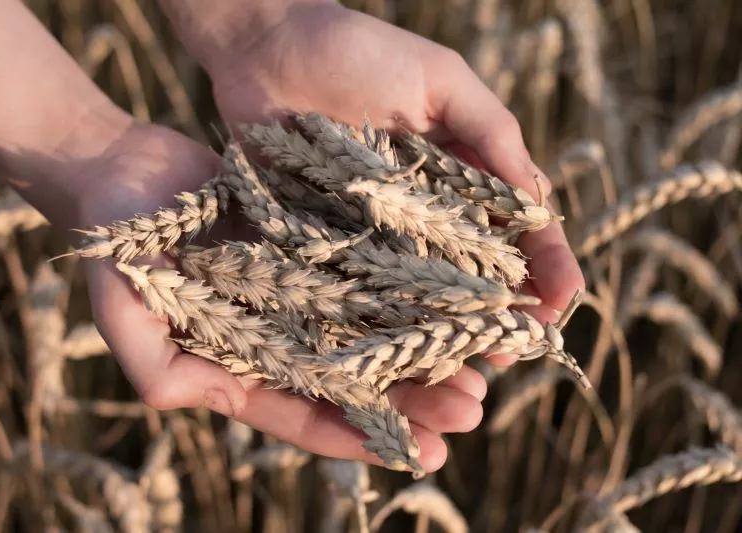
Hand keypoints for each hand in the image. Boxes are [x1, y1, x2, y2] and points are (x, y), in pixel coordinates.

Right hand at [74, 122, 486, 472]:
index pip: (309, 412)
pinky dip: (407, 288)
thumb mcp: (126, 312)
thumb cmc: (117, 246)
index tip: (423, 454)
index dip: (363, 437)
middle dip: (413, 399)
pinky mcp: (312, 246)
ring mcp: (299, 291)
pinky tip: (451, 296)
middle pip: (356, 378)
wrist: (125, 173)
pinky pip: (366, 272)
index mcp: (240, 366)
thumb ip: (157, 367)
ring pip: (372, 329)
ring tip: (480, 367)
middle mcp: (279, 335)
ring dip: (423, 350)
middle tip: (472, 410)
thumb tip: (201, 402)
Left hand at [206, 2, 583, 325]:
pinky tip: (398, 351)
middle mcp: (423, 212)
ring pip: (421, 293)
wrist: (268, 50)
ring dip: (448, 330)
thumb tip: (540, 200)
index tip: (563, 298)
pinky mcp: (326, 243)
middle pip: (473, 272)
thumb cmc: (361, 52)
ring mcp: (375, 233)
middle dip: (501, 312)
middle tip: (518, 349)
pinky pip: (359, 288)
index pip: (514, 226)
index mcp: (461, 175)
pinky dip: (380, 320)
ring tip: (469, 366)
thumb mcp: (441, 81)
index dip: (543, 263)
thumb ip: (491, 134)